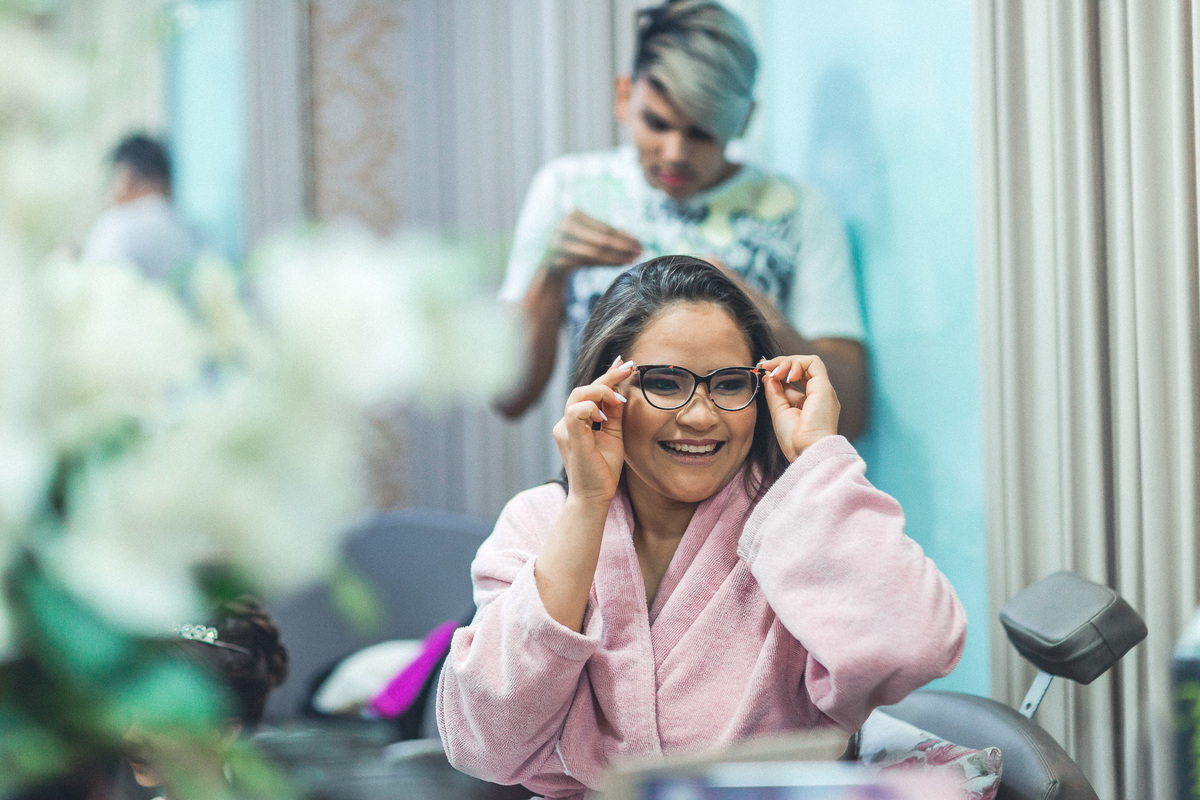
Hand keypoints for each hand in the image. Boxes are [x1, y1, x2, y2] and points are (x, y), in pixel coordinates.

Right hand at [542, 211, 641, 274]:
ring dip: (617, 256)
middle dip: (623, 246)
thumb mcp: (588, 237)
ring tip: (632, 259)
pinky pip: (586, 262)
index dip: (624, 236)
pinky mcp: (557, 260)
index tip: (640, 242)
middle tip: (640, 251)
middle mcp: (564, 226)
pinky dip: (606, 263)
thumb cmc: (574, 249)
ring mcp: (559, 243)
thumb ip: (605, 235)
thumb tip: (633, 239)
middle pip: (601, 239)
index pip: (603, 228)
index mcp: (573, 215)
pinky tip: (620, 263)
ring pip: (595, 252)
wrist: (548, 267)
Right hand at [551, 357, 636, 504]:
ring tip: (619, 397)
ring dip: (601, 391)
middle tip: (628, 367)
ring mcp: (565, 429)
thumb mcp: (613, 436)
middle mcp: (566, 423)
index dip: (606, 376)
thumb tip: (621, 391)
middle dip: (607, 376)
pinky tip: (605, 417)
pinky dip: (592, 408)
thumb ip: (614, 414)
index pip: (589, 392)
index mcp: (576, 422)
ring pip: (577, 395)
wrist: (595, 496)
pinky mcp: (570, 437)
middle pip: (583, 389)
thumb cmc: (603, 470)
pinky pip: (576, 411)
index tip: (624, 364)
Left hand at [758, 355, 839, 461]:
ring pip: (807, 362)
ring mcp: (823, 390)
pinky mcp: (824, 387)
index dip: (778, 371)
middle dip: (781, 363)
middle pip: (801, 367)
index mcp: (808, 402)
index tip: (763, 371)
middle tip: (765, 367)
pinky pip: (814, 362)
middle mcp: (818, 394)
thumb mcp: (779, 412)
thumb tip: (769, 375)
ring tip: (775, 373)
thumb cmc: (795, 440)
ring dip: (787, 361)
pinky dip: (797, 363)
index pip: (794, 378)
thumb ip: (775, 393)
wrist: (808, 451)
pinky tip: (787, 375)